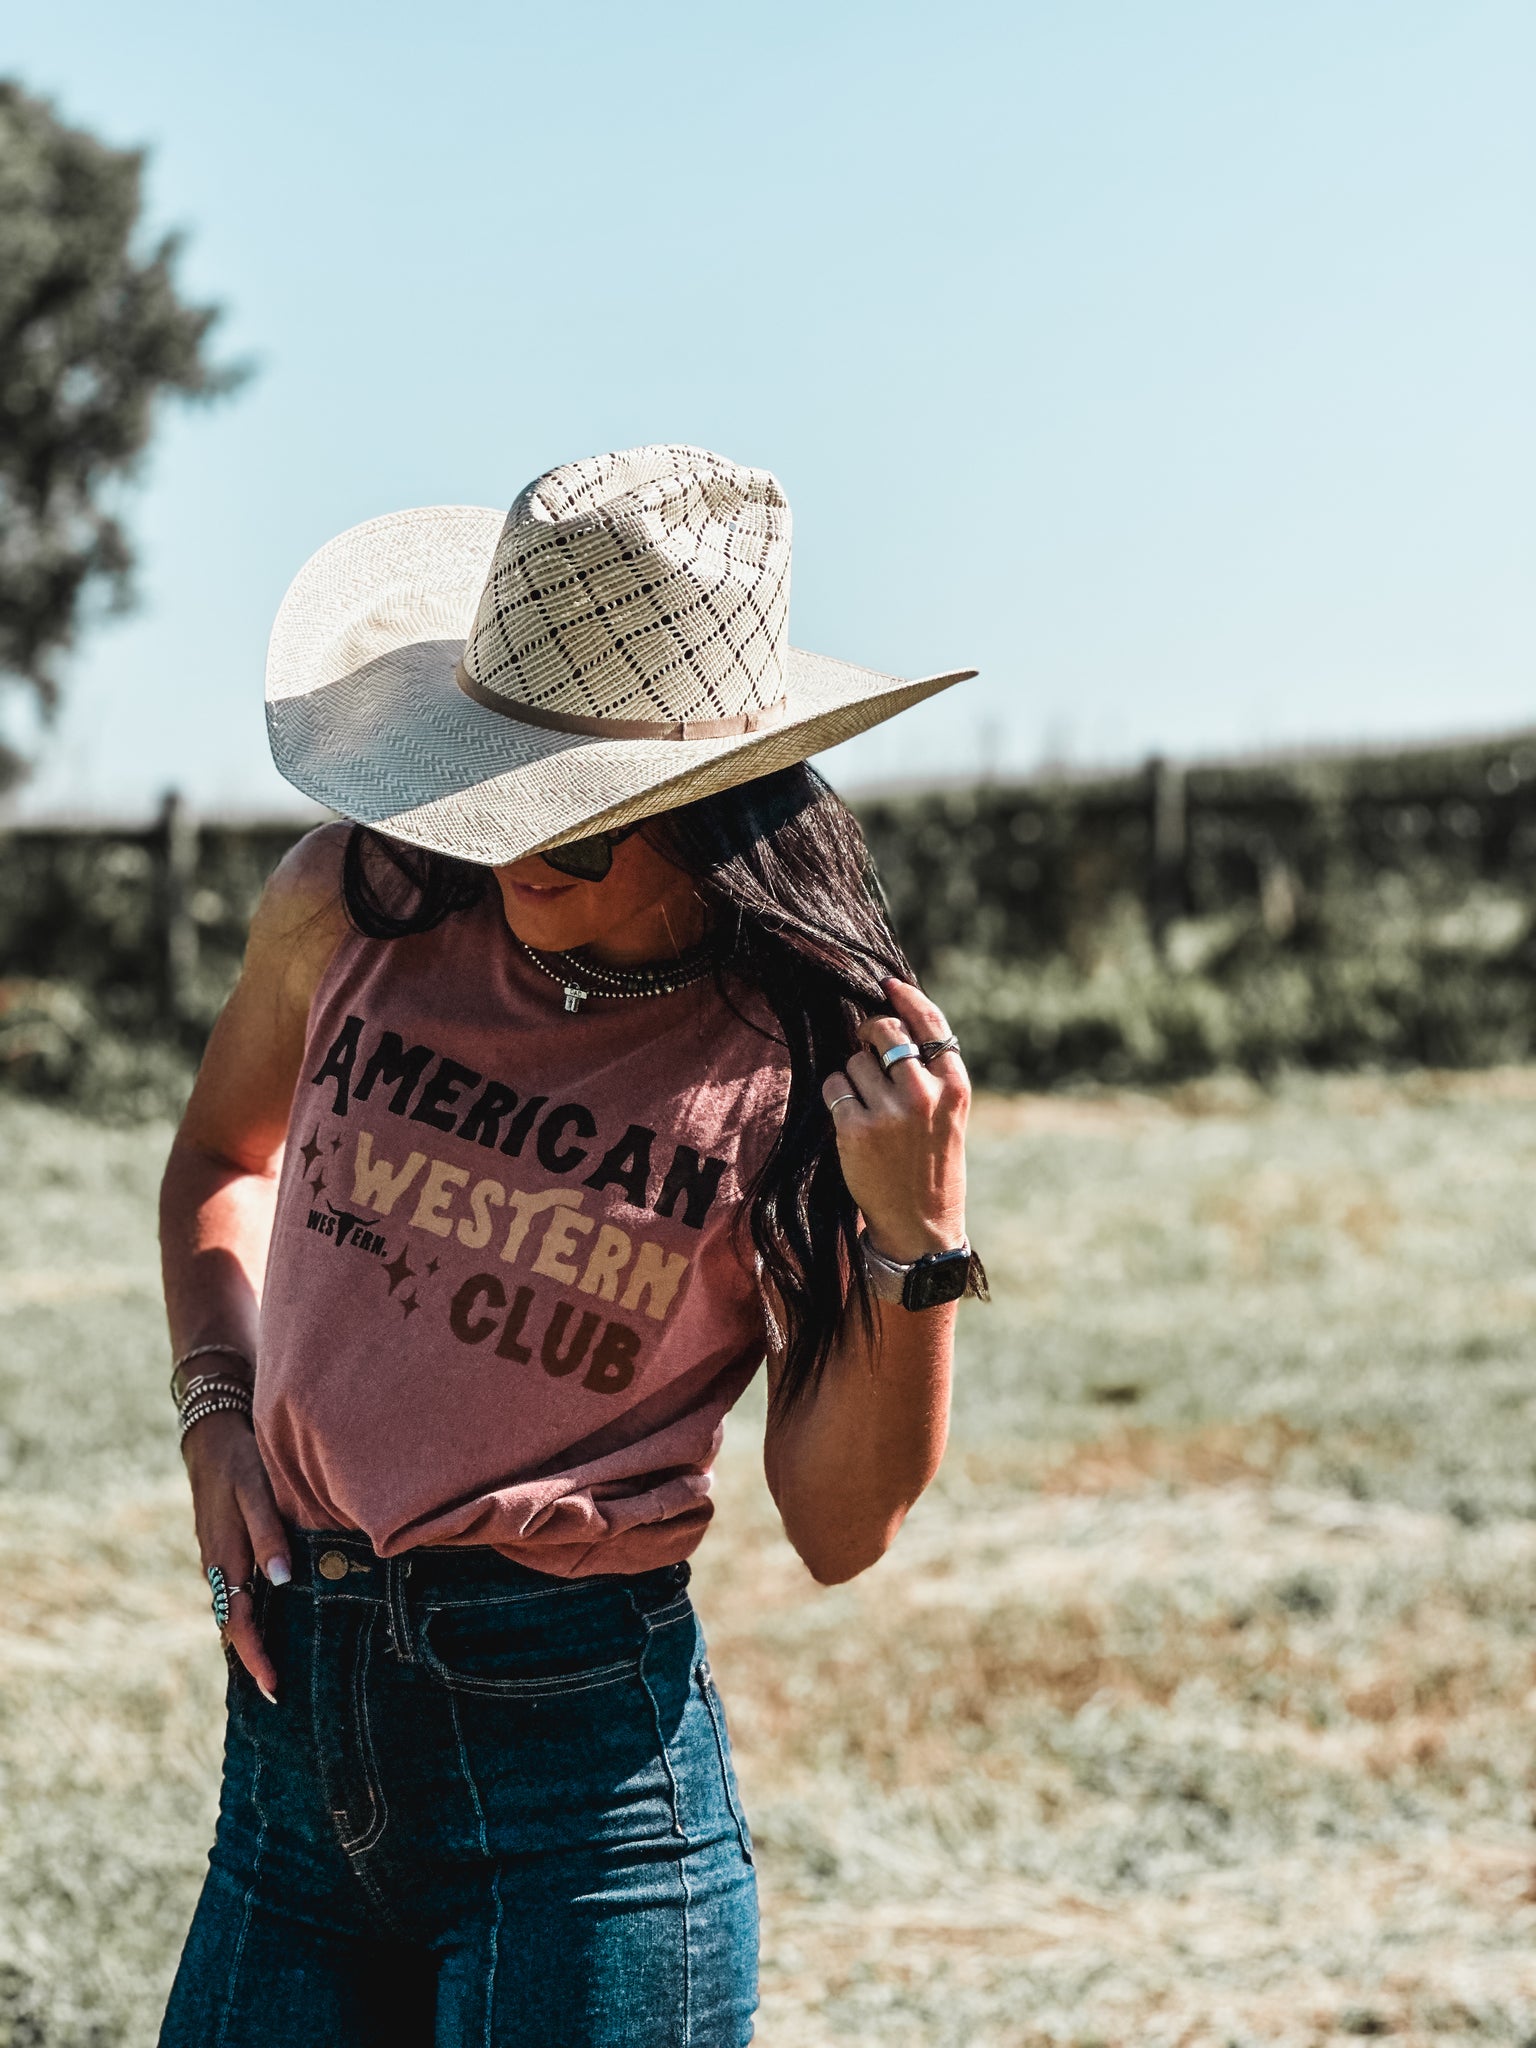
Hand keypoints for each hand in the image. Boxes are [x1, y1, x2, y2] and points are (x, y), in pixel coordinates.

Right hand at [182, 1412, 290, 1700]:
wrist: (211, 1438)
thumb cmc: (240, 1463)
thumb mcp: (256, 1494)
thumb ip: (269, 1536)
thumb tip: (282, 1582)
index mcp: (224, 1560)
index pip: (239, 1623)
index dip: (256, 1657)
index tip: (274, 1686)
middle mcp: (218, 1567)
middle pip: (235, 1625)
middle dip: (254, 1658)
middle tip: (281, 1692)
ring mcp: (219, 1560)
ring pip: (234, 1610)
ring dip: (252, 1638)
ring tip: (279, 1666)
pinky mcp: (225, 1550)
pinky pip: (236, 1592)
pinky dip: (251, 1613)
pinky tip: (272, 1618)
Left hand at [821, 978, 968, 1263]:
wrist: (920, 1225)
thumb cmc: (932, 1165)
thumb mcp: (949, 1115)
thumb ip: (930, 1073)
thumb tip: (892, 1022)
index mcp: (954, 1087)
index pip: (930, 1023)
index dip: (906, 998)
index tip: (888, 984)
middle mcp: (924, 1093)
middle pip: (884, 1032)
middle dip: (869, 1034)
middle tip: (865, 1048)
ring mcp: (890, 1112)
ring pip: (854, 1061)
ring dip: (852, 1074)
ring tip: (868, 1107)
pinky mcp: (856, 1129)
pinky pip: (834, 1086)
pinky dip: (836, 1095)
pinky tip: (849, 1119)